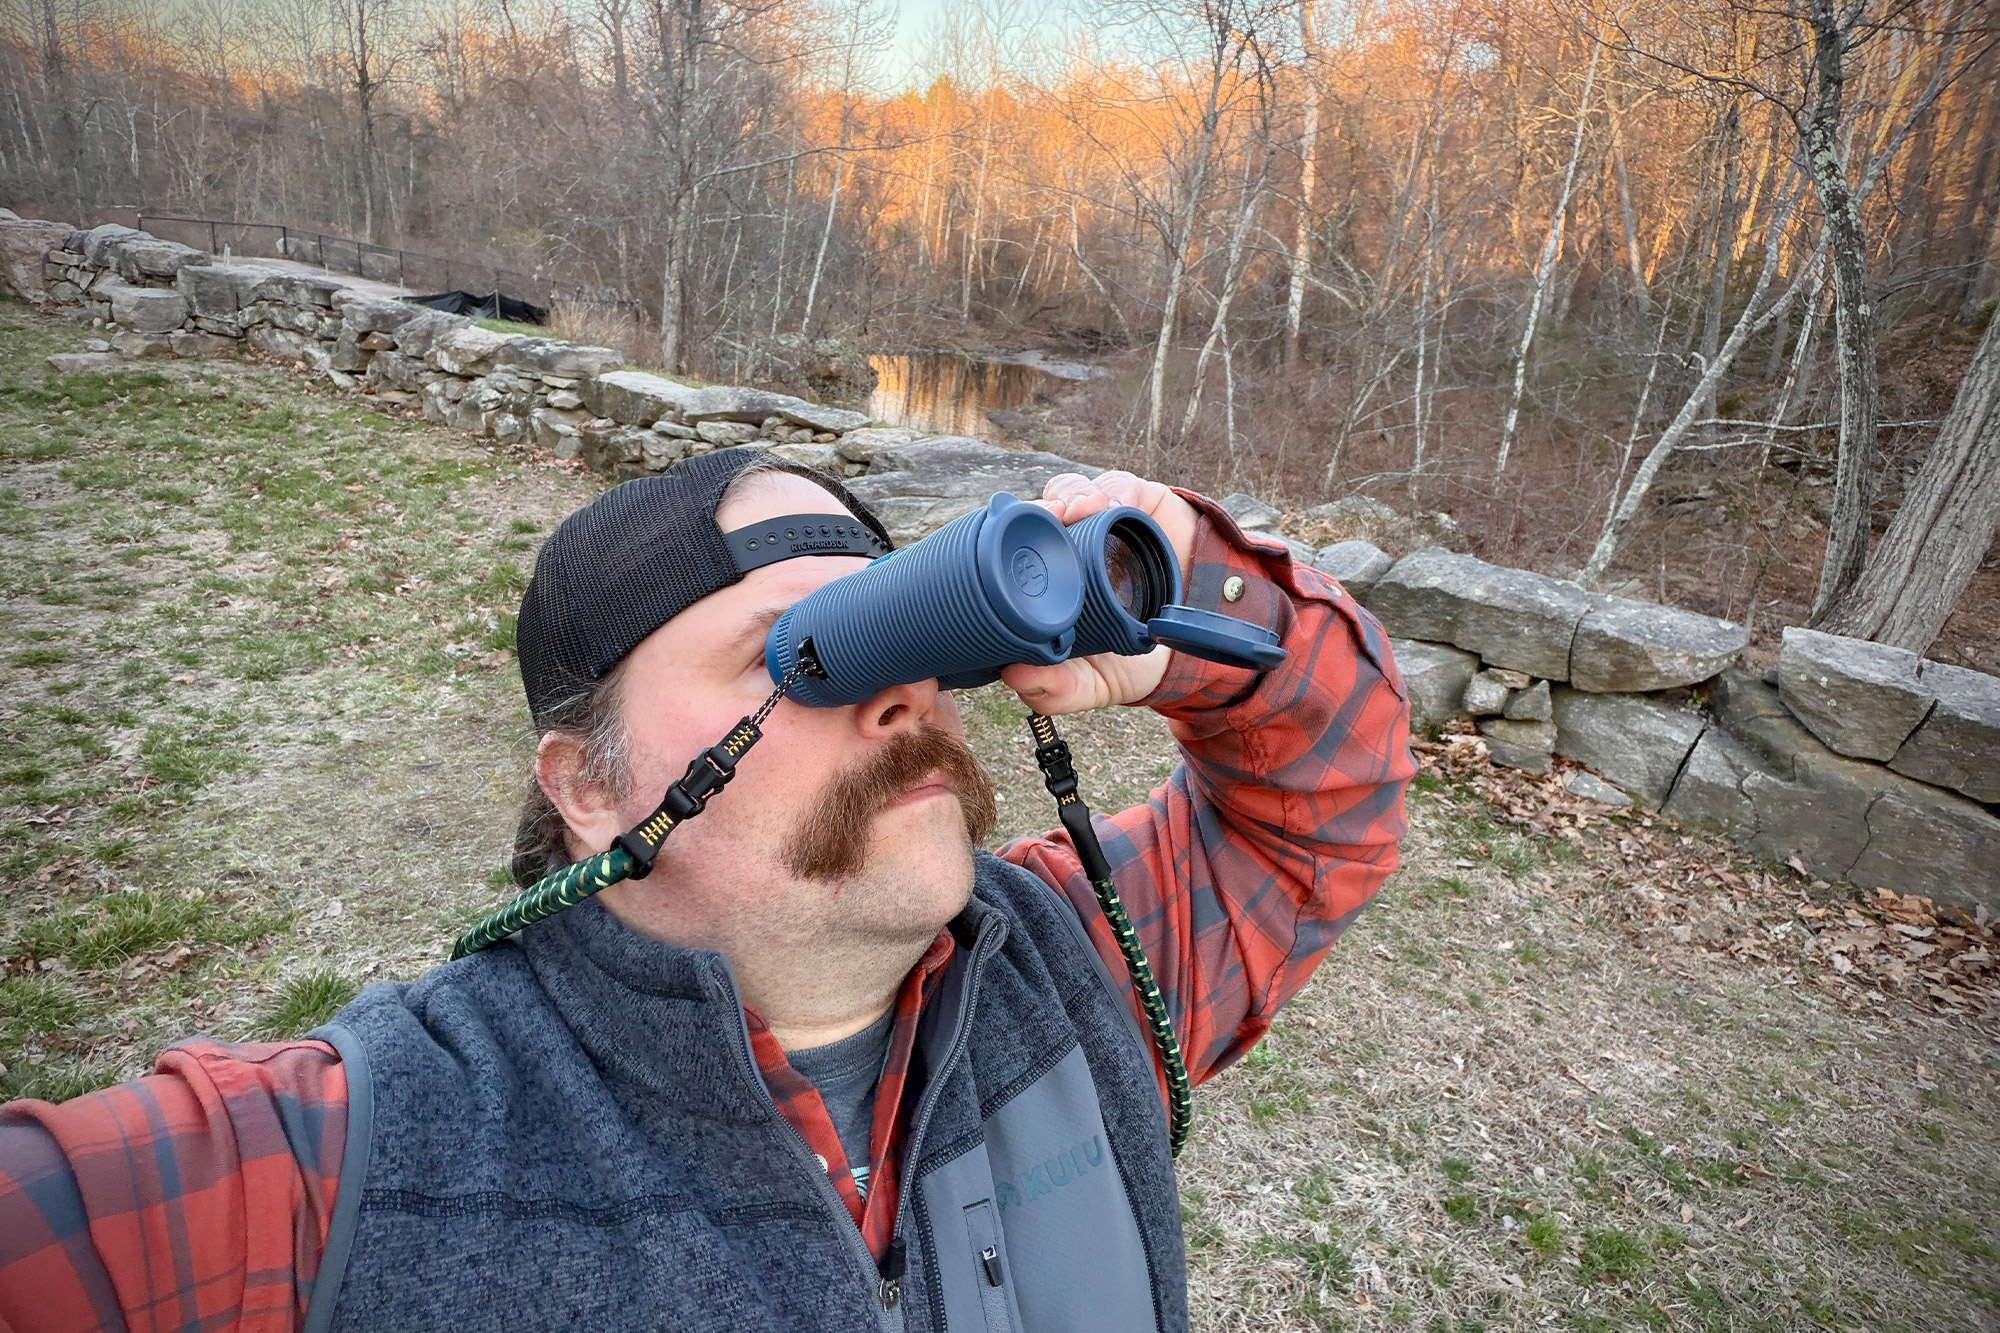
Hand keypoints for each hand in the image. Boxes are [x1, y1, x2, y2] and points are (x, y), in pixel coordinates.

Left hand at [999, 472, 1199, 715]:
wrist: (1201, 639)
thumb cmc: (1135, 658)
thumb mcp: (1098, 683)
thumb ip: (1060, 690)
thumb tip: (1014, 677)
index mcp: (1048, 580)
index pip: (1014, 549)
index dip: (1004, 541)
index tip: (1001, 545)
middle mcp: (1069, 544)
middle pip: (1039, 512)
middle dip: (1036, 510)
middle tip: (1045, 521)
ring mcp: (1101, 520)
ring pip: (1074, 491)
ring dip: (1072, 495)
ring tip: (1079, 509)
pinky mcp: (1138, 502)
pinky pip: (1121, 487)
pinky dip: (1115, 492)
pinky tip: (1116, 505)